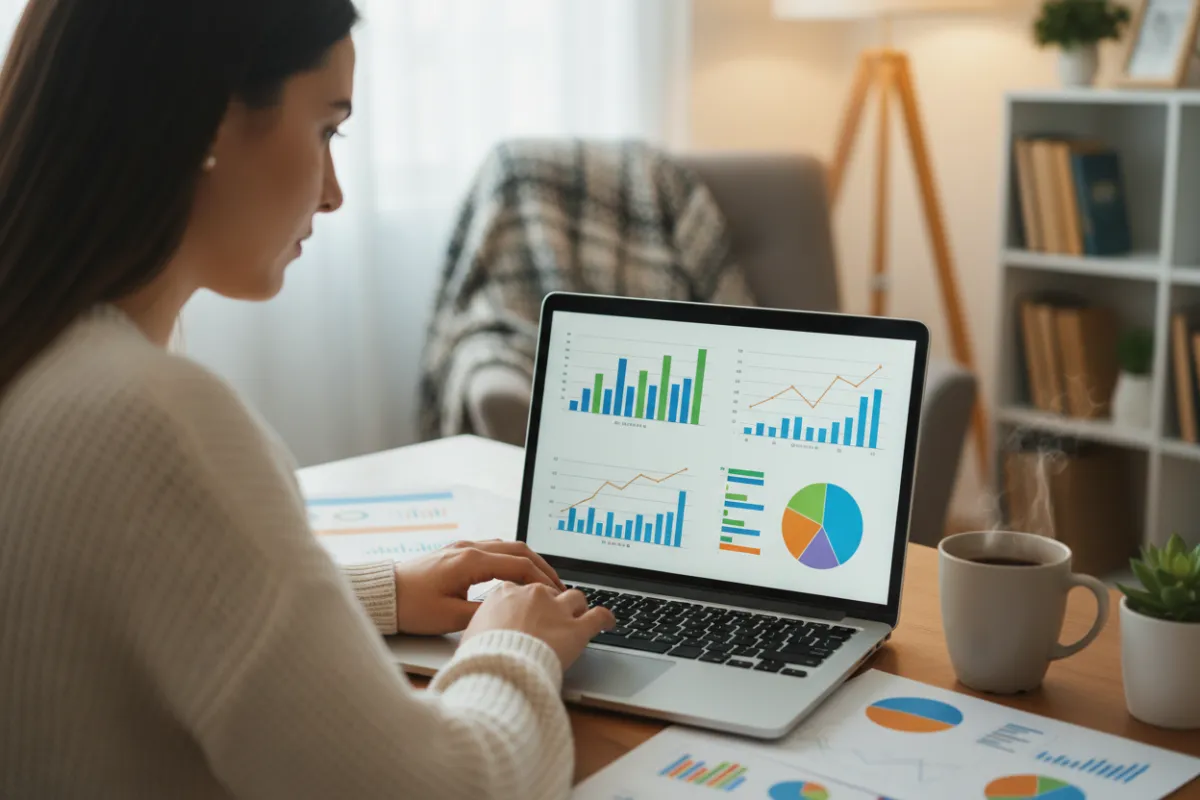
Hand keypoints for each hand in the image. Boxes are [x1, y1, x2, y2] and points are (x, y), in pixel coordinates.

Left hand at [392, 540, 565, 634]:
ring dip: (526, 561)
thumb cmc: (411, 607)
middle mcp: (468, 548)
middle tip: (558, 586)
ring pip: (506, 546)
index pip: (518, 565)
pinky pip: (492, 549)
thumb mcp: (451, 617)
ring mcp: (461, 547)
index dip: (541, 580)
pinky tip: (515, 573)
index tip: (556, 594)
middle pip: (517, 549)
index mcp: (470, 560)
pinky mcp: (455, 552)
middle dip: (541, 567)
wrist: (382, 595)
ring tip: (541, 580)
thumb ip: (485, 613)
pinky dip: (510, 559)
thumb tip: (511, 612)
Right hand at [462, 583, 615, 669]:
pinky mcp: (576, 629)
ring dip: (577, 607)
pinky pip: (598, 617)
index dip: (526, 601)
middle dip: (551, 604)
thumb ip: (482, 626)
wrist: (497, 670)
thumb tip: (481, 635)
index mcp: (506, 592)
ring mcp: (557, 609)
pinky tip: (609, 623)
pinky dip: (606, 618)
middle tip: (551, 619)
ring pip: (575, 598)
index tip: (527, 611)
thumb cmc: (479, 657)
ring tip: (579, 616)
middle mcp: (533, 594)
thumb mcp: (470, 635)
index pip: (521, 588)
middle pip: (548, 591)